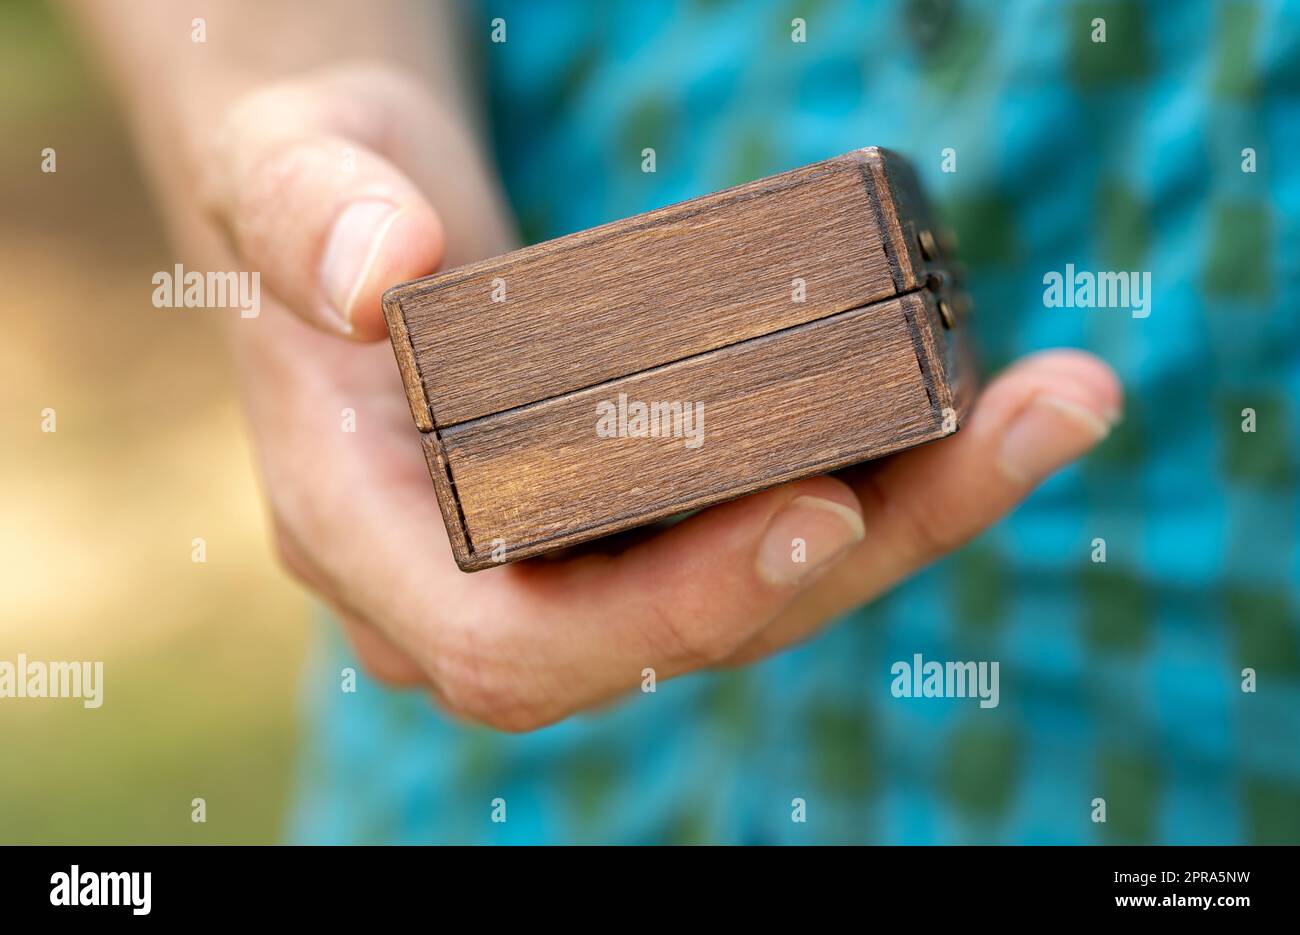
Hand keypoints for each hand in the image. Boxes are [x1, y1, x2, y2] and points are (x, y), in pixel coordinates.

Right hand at [202, 66, 1121, 730]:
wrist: (365, 222)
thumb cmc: (317, 201)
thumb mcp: (287, 180)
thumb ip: (309, 219)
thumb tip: (385, 271)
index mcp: (368, 545)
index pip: (513, 649)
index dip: (667, 608)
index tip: (813, 506)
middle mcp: (477, 583)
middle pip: (682, 631)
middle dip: (854, 551)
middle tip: (1008, 430)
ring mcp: (569, 558)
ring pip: (755, 587)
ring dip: (913, 513)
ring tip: (1048, 404)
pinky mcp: (639, 516)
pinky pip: (766, 521)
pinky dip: (886, 474)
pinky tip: (987, 406)